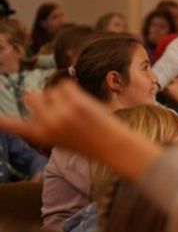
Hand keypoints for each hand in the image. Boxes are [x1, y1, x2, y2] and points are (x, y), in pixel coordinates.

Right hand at [0, 83, 160, 180]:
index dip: (1, 121)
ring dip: (62, 97)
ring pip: (51, 90)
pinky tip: (84, 105)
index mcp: (39, 135)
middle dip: (43, 98)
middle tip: (60, 108)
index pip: (12, 125)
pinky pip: (66, 85)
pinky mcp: (75, 102)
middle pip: (31, 96)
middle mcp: (46, 124)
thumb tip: (29, 96)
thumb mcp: (57, 137)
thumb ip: (42, 122)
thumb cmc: (85, 141)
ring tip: (77, 112)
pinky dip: (74, 91)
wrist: (112, 146)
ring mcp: (60, 113)